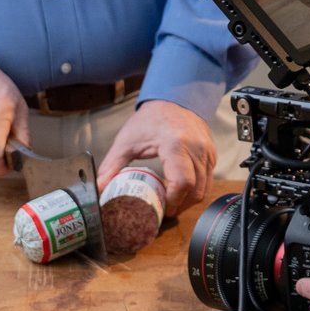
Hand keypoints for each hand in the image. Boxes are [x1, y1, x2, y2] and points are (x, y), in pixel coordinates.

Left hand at [99, 98, 216, 210]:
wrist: (173, 99)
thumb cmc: (151, 119)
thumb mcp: (127, 141)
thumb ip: (111, 166)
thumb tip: (98, 188)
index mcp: (175, 144)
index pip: (182, 183)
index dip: (173, 202)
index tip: (161, 209)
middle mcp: (196, 148)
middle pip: (196, 190)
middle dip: (181, 206)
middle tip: (165, 211)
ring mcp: (207, 151)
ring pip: (205, 187)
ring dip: (190, 200)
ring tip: (172, 203)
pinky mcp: (211, 153)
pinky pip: (208, 179)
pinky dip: (196, 189)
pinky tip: (181, 191)